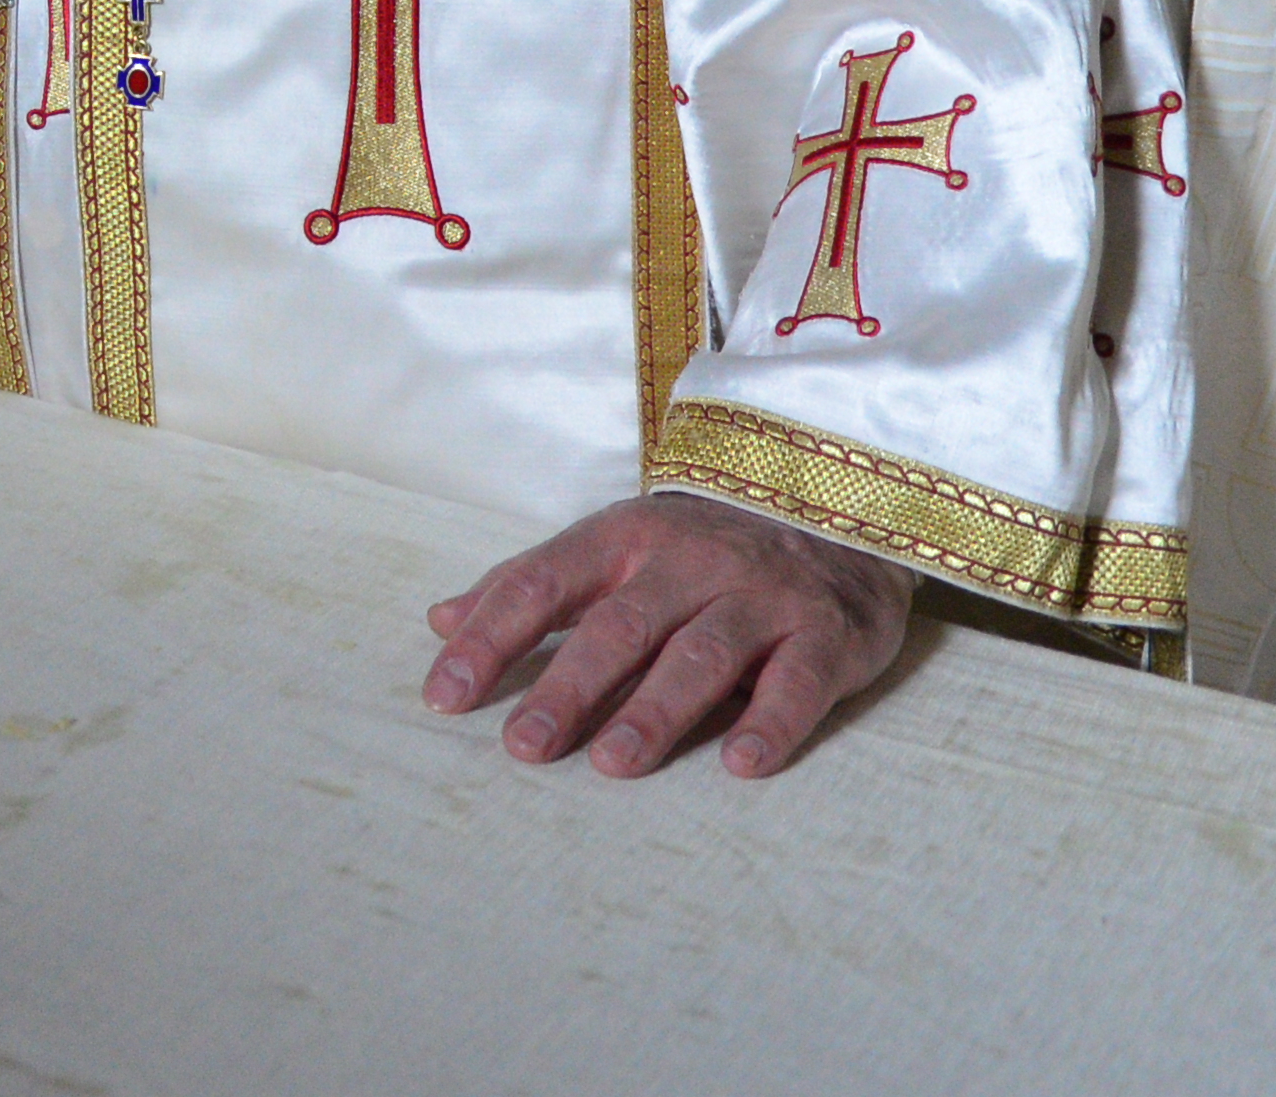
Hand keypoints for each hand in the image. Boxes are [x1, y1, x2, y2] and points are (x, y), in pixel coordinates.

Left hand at [423, 490, 910, 778]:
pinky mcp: (826, 634)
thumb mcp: (613, 549)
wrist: (835, 510)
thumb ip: (531, 586)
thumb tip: (440, 621)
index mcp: (625, 537)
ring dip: (654, 709)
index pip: (543, 583)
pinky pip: (797, 682)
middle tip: (524, 746)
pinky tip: (740, 764)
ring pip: (701, 654)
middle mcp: (690, 561)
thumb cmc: (700, 549)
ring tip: (612, 762)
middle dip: (568, 685)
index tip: (444, 695)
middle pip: (620, 624)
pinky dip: (770, 722)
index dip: (490, 638)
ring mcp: (761, 597)